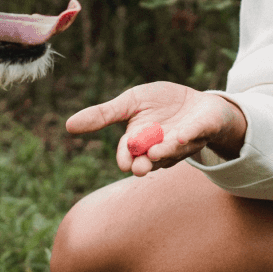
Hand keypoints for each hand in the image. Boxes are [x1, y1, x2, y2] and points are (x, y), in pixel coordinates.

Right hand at [66, 81, 247, 175]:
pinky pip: (196, 134)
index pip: (129, 154)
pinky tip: (182, 136)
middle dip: (145, 164)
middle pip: (151, 160)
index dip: (126, 158)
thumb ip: (103, 115)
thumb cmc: (161, 104)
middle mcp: (161, 147)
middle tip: (140, 168)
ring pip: (173, 151)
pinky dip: (189, 136)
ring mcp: (184, 141)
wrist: (199, 103)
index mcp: (141, 141)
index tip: (124, 163)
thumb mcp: (130, 103)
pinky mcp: (204, 129)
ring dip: (165, 152)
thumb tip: (68, 126)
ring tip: (156, 152)